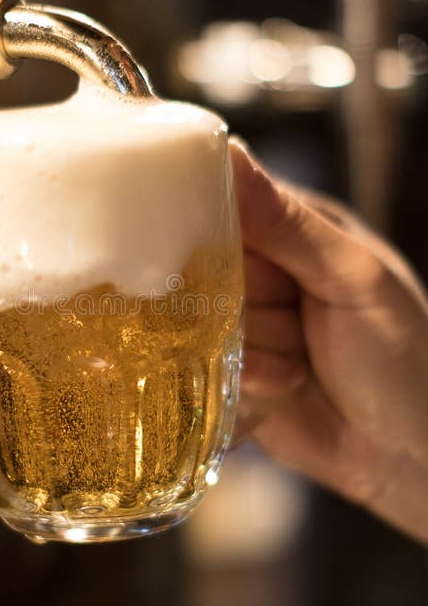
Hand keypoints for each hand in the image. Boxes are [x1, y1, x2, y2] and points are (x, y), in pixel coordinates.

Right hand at [230, 139, 427, 543]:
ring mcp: (244, 328)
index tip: (200, 244)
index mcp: (293, 230)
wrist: (411, 453)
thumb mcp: (353, 278)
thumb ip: (287, 223)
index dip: (203, 221)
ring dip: (253, 353)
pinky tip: (287, 390)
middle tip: (292, 318)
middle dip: (241, 304)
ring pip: (200, 327)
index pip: (221, 204)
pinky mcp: (232, 377)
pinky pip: (202, 375)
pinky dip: (245, 388)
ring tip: (303, 364)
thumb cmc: (405, 353)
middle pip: (199, 271)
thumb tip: (229, 152)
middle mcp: (260, 274)